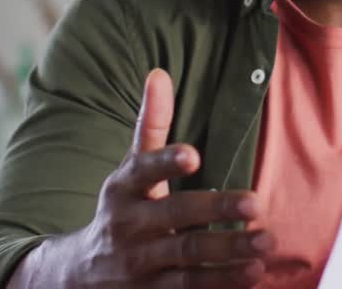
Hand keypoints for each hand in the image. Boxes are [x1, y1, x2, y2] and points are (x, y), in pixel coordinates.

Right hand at [13, 69, 272, 287]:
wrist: (77, 275)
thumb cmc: (121, 208)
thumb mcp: (129, 170)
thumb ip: (151, 126)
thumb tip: (159, 73)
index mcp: (123, 189)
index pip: (143, 171)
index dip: (166, 162)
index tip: (194, 154)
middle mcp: (129, 226)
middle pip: (174, 217)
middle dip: (214, 211)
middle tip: (255, 203)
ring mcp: (140, 265)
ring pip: (187, 259)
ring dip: (227, 253)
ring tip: (264, 244)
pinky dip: (221, 283)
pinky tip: (252, 274)